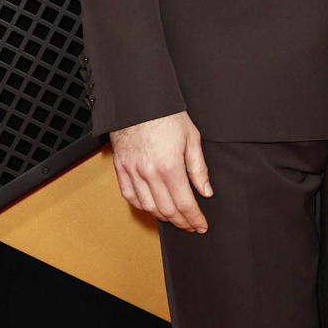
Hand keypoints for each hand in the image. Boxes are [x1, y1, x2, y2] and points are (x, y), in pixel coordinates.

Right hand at [110, 110, 211, 232]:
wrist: (138, 102)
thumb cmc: (166, 116)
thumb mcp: (191, 138)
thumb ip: (199, 168)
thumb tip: (206, 191)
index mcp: (170, 166)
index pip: (185, 203)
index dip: (194, 218)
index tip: (201, 225)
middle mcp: (150, 174)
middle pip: (167, 210)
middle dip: (182, 222)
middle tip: (191, 225)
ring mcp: (133, 173)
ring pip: (148, 207)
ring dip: (163, 217)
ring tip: (175, 218)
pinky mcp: (121, 169)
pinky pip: (130, 197)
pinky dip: (142, 206)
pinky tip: (152, 207)